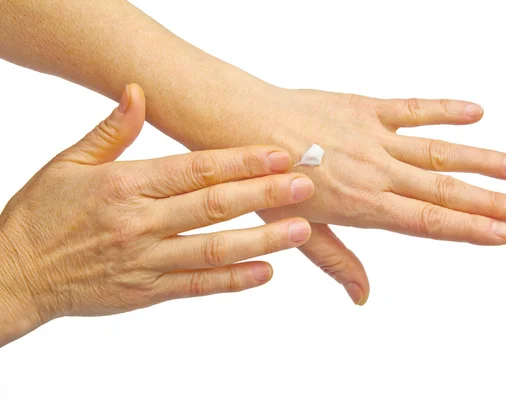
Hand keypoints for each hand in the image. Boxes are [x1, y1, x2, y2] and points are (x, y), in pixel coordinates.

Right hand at [0, 84, 313, 346]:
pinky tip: (266, 271)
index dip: (241, 160)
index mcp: (124, 184)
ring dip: (262, 239)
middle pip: (214, 206)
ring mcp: (145, 261)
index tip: (278, 154)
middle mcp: (139, 223)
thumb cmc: (41, 215)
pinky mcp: (146, 292)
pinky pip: (197, 287)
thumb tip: (138, 92)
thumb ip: (111, 130)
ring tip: (301, 229)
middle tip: (306, 185)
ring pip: (214, 249)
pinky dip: (233, 281)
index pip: (194, 169)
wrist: (14, 275)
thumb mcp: (68, 163)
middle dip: (264, 194)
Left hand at [252, 88, 505, 304]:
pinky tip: (476, 112)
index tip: (504, 234)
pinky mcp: (364, 108)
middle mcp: (375, 171)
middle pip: (443, 190)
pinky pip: (411, 108)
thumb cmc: (266, 181)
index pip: (427, 221)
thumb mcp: (298, 231)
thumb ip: (337, 261)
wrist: (242, 126)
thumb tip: (362, 296)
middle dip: (491, 202)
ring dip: (480, 160)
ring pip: (437, 151)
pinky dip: (443, 110)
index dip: (469, 229)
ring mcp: (372, 137)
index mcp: (361, 204)